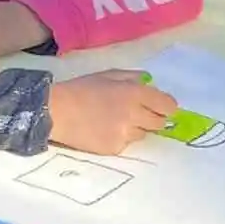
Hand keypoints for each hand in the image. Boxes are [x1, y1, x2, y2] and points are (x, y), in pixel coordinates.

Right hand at [48, 69, 177, 155]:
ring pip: (142, 134)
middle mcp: (134, 115)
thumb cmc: (81, 89)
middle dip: (153, 118)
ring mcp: (125, 133)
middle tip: (138, 115)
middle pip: (159, 123)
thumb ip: (132, 78)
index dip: (167, 106)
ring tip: (114, 121)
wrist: (57, 112)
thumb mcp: (108, 75)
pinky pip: (126, 144)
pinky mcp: (115, 148)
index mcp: (134, 93)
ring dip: (135, 129)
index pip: (167, 105)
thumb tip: (149, 82)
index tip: (163, 108)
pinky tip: (104, 130)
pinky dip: (120, 138)